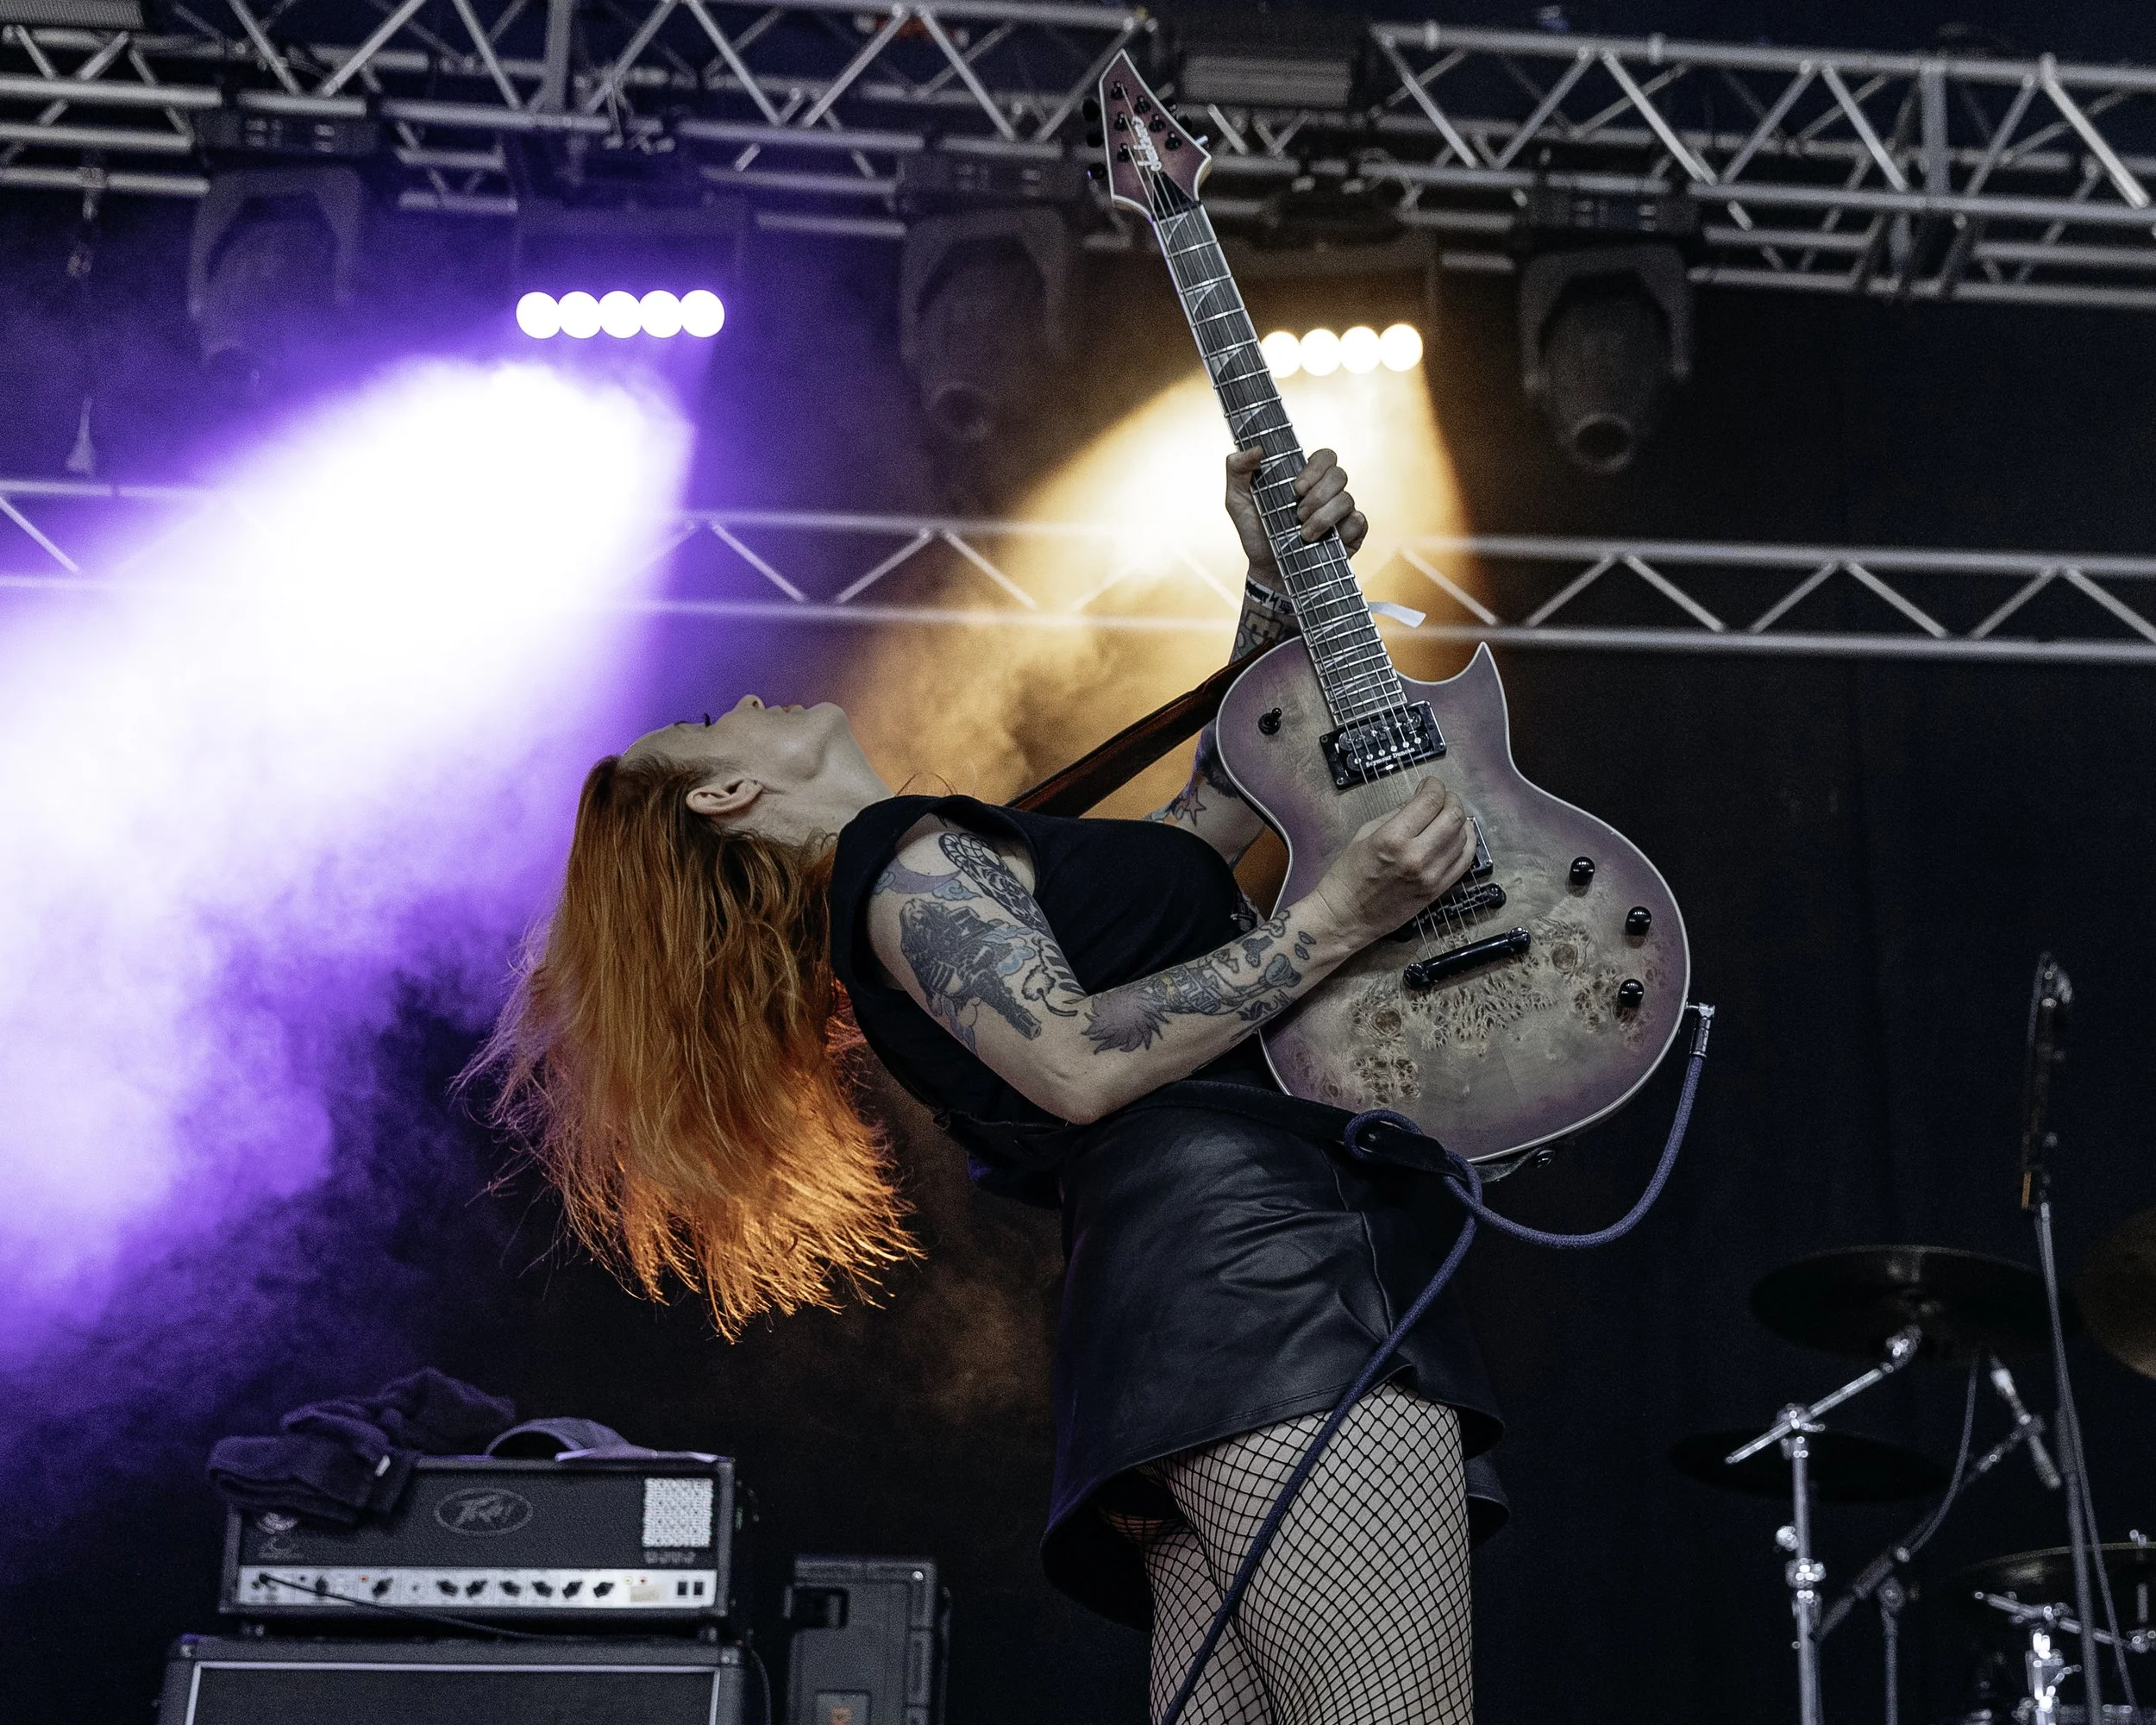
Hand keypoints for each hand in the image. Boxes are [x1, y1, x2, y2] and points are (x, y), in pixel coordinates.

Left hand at [1225, 447, 1367, 580]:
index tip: (1297, 488)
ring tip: (1304, 534)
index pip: (1324, 457)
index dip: (1315, 468)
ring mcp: (1341, 512)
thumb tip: (1257, 449)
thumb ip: (1238, 469)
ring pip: (1347, 499)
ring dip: (1324, 517)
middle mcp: (1327, 491)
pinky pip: (1359, 522)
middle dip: (1318, 494)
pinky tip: (1322, 541)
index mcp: (1305, 478)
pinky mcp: (1351, 534)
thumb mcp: (1237, 500)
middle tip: (1298, 514)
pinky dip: (1342, 530)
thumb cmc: (1255, 532)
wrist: (1266, 571)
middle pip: (1339, 474)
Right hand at [1308, 779, 1476, 945]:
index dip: (1434, 786)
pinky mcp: (1437, 890)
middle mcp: (1416, 856)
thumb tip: (1418, 801)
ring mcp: (1431, 876)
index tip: (1430, 784)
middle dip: (1451, 799)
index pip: (1429, 801)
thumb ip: (1395, 815)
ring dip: (1460, 819)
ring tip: (1450, 814)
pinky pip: (1464, 862)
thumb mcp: (1364, 834)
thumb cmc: (1348, 875)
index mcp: (1393, 838)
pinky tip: (1462, 834)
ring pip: (1462, 837)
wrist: (1346, 916)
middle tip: (1443, 796)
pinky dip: (1468, 843)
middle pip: (1453, 816)